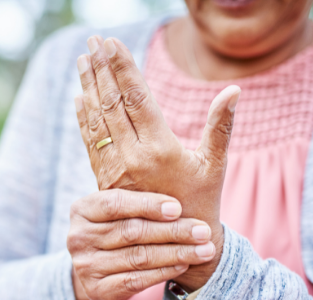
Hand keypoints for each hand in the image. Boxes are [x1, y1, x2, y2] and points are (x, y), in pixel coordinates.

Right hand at [68, 189, 215, 299]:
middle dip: (173, 231)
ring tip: (205, 248)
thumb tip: (175, 160)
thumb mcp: (121, 208)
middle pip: (132, 231)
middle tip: (203, 230)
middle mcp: (78, 237)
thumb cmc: (121, 228)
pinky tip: (185, 263)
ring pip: (139, 257)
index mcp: (82, 209)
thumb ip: (138, 192)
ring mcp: (85, 265)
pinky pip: (137, 279)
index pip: (115, 202)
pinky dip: (165, 271)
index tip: (178, 207)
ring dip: (177, 252)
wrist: (102, 271)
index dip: (148, 204)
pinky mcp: (98, 289)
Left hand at [74, 36, 239, 290]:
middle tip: (94, 40)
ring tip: (83, 60)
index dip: (123, 67)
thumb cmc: (203, 201)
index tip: (112, 43)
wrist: (177, 245)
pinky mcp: (105, 180)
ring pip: (98, 120)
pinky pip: (91, 143)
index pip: (136, 97)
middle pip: (112, 103)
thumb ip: (220, 126)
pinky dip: (84, 118)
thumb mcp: (215, 164)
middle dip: (102, 69)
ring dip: (88, 87)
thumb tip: (233, 90)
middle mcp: (132, 156)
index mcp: (160, 148)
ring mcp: (115, 169)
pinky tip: (79, 98)